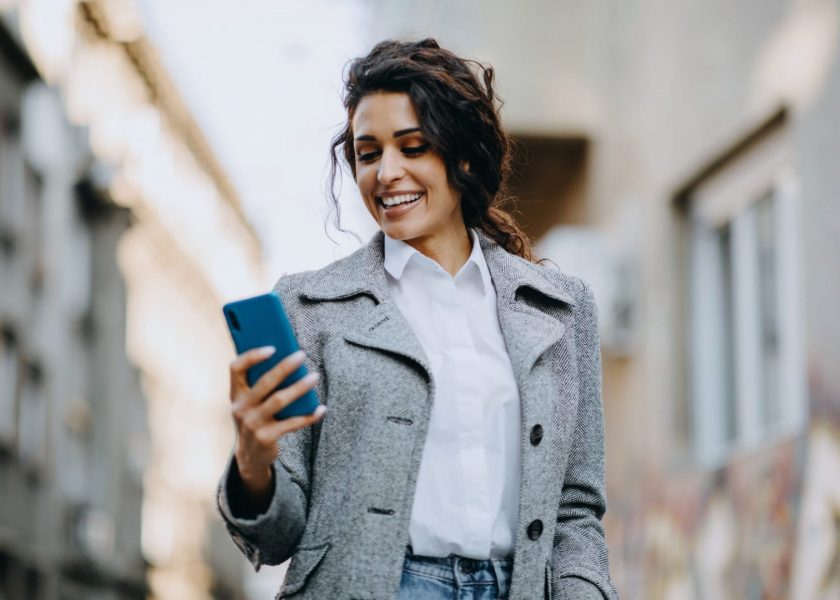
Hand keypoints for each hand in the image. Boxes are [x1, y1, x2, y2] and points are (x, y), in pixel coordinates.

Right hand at [228, 347, 325, 500]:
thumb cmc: (255, 418)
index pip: (236, 368)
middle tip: (302, 355)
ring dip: (300, 387)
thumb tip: (290, 361)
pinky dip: (309, 416)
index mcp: (235, 393)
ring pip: (280, 400)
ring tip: (315, 376)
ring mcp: (253, 423)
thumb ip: (261, 383)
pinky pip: (292, 423)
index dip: (252, 356)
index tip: (272, 348)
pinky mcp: (266, 437)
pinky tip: (321, 408)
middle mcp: (241, 407)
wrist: (250, 455)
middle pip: (264, 382)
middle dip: (284, 367)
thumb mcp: (250, 402)